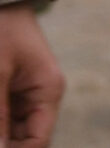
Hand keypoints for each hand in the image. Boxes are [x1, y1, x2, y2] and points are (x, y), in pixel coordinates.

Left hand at [0, 2, 62, 147]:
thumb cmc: (0, 30)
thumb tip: (1, 147)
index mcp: (47, 91)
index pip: (37, 141)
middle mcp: (39, 96)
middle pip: (22, 137)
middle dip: (3, 139)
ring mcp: (22, 93)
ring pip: (8, 127)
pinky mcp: (6, 89)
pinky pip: (2, 115)